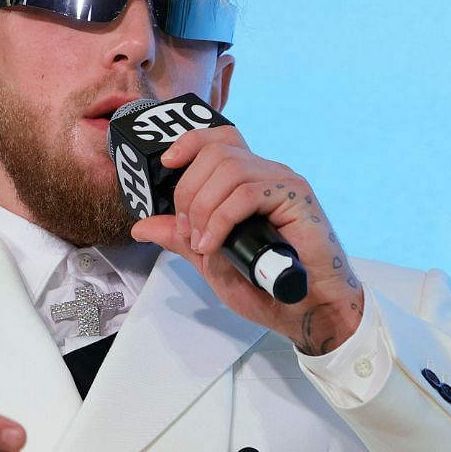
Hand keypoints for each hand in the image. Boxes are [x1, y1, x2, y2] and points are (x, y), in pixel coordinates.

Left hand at [129, 122, 364, 354]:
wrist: (308, 311)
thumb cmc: (269, 288)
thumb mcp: (212, 262)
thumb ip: (182, 239)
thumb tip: (142, 227)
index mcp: (249, 182)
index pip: (219, 140)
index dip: (190, 143)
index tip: (168, 164)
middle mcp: (267, 175)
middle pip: (216, 152)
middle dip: (188, 191)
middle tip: (188, 232)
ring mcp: (283, 183)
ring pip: (228, 169)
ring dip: (203, 208)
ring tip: (204, 243)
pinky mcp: (297, 197)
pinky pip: (247, 193)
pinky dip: (222, 219)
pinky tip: (215, 243)